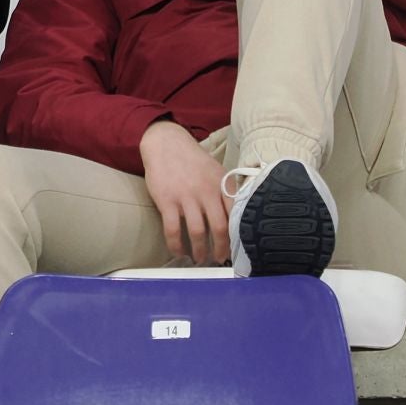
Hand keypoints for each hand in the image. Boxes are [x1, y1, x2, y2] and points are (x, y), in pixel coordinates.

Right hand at [140, 121, 230, 264]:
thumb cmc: (193, 161)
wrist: (167, 144)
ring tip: (199, 259)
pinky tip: (179, 252)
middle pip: (220, 228)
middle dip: (221, 249)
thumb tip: (237, 218)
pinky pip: (173, 230)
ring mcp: (186, 197)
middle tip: (219, 259)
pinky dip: (176, 245)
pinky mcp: (167, 201)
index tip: (237, 248)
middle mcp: (207, 191)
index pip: (236, 215)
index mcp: (223, 185)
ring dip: (200, 251)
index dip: (238, 235)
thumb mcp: (217, 171)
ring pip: (198, 232)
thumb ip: (226, 192)